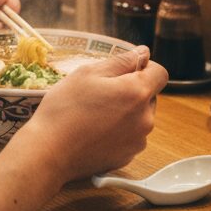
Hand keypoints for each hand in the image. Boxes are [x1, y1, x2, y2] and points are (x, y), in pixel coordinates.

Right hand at [8, 46, 166, 184]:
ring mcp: (138, 141)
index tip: (124, 70)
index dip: (144, 67)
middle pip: (149, 96)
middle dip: (131, 90)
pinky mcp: (128, 157)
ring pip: (140, 117)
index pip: (160, 73)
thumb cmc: (65, 108)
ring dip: (125, 111)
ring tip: (95, 113)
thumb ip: (121, 61)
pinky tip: (94, 130)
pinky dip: (119, 130)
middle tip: (101, 92)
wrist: (49, 152)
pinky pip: (130, 136)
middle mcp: (145, 119)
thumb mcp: (88, 73)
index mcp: (137, 93)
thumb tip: (142, 53)